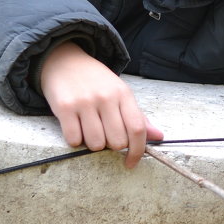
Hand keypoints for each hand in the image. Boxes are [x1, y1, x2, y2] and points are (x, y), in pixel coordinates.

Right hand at [39, 41, 163, 167]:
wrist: (65, 61)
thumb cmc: (96, 82)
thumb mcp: (120, 93)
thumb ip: (138, 117)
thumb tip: (159, 137)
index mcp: (124, 94)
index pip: (137, 129)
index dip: (138, 151)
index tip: (131, 163)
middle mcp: (106, 97)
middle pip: (117, 141)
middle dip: (112, 146)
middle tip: (105, 135)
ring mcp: (85, 102)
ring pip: (95, 144)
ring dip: (93, 144)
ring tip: (90, 130)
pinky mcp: (65, 107)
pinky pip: (74, 140)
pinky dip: (75, 141)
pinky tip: (75, 127)